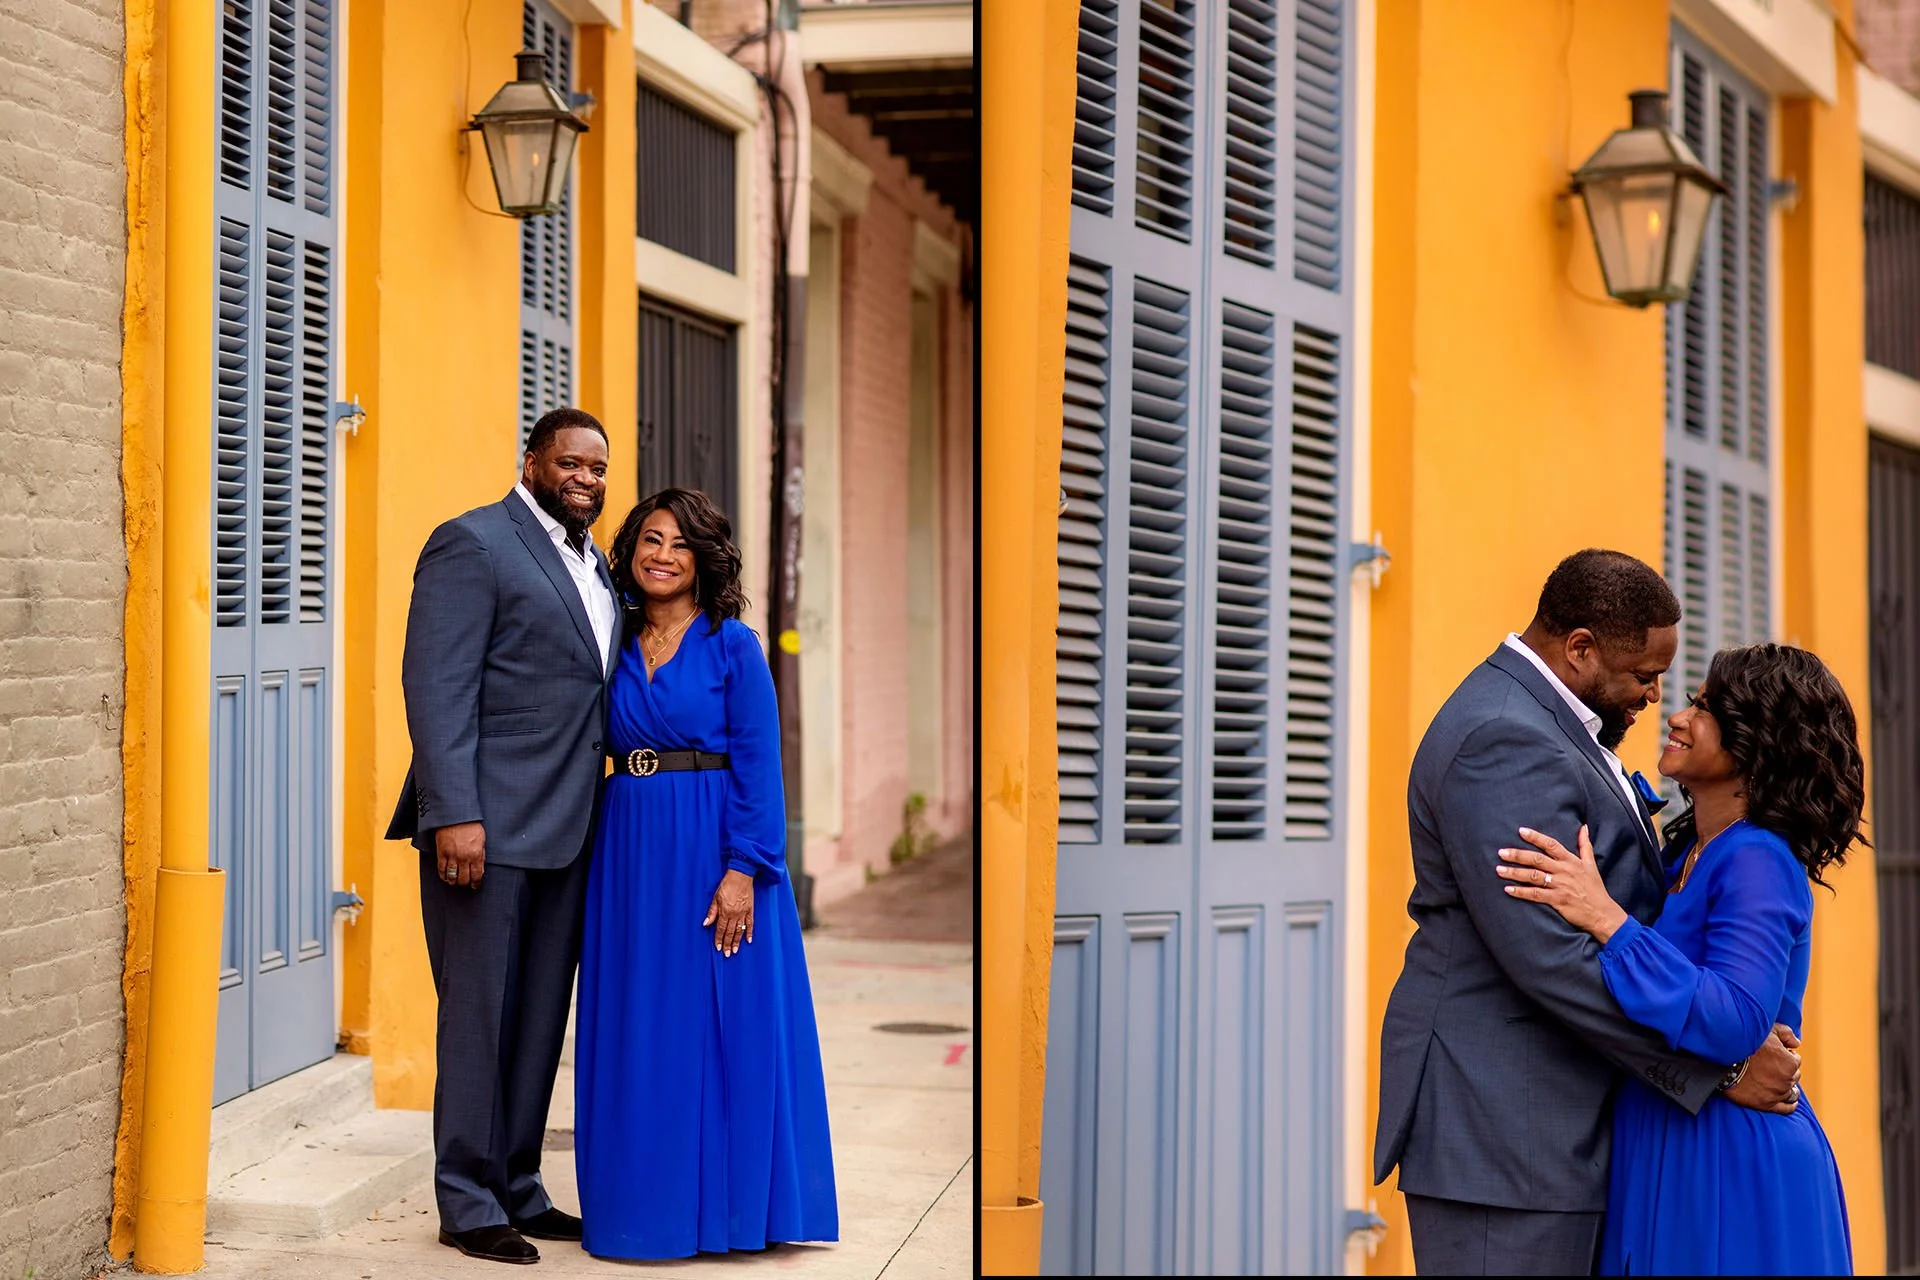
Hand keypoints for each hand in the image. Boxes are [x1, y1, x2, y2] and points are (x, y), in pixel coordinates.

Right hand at [434, 821, 486, 889]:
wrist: (456, 817)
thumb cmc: (470, 826)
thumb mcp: (482, 840)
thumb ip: (481, 855)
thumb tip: (481, 868)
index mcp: (476, 855)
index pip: (477, 875)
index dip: (476, 883)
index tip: (475, 885)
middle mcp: (464, 858)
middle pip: (464, 879)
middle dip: (465, 883)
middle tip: (465, 883)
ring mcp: (452, 856)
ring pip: (452, 877)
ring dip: (454, 881)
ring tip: (455, 881)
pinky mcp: (442, 853)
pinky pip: (441, 869)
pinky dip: (443, 875)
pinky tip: (446, 876)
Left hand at [703, 869, 754, 957]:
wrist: (741, 875)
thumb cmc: (726, 885)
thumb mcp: (715, 897)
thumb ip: (712, 912)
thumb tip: (706, 924)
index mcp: (725, 912)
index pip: (720, 929)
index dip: (719, 939)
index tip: (718, 948)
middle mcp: (734, 914)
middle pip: (730, 932)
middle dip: (728, 944)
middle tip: (727, 954)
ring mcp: (743, 913)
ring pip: (740, 930)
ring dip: (737, 941)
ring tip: (735, 951)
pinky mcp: (750, 910)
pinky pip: (750, 923)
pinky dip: (750, 932)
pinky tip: (748, 940)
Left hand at [1497, 824, 1630, 942]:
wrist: (1603, 913)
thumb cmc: (1595, 889)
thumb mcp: (1591, 864)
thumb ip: (1585, 845)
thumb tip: (1583, 827)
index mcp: (1571, 861)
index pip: (1551, 845)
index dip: (1536, 837)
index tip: (1520, 831)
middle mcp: (1564, 871)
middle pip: (1537, 859)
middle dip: (1518, 855)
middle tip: (1501, 852)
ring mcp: (1560, 886)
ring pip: (1533, 876)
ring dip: (1514, 873)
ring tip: (1499, 870)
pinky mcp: (1557, 900)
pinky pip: (1536, 895)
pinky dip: (1521, 892)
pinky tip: (1508, 890)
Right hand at [1724, 1026, 1802, 1114]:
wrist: (1723, 1061)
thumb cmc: (1745, 1044)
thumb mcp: (1768, 1030)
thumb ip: (1787, 1034)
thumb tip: (1796, 1043)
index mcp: (1790, 1062)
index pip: (1795, 1059)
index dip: (1784, 1055)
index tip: (1773, 1054)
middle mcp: (1787, 1080)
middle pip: (1794, 1075)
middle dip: (1785, 1070)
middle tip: (1769, 1065)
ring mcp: (1778, 1093)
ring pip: (1792, 1091)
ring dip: (1786, 1085)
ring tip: (1776, 1081)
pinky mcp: (1767, 1104)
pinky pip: (1786, 1108)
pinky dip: (1789, 1104)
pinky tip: (1789, 1100)